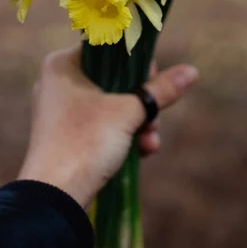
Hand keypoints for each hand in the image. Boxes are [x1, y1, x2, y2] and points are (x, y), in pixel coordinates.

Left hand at [18, 46, 197, 209]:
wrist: (55, 198)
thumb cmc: (86, 141)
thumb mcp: (128, 112)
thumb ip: (160, 90)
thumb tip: (191, 71)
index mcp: (62, 65)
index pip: (106, 49)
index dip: (135, 62)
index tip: (154, 78)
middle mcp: (59, 83)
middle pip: (113, 80)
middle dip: (142, 102)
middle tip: (155, 115)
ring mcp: (63, 112)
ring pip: (112, 106)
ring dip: (138, 122)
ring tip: (151, 140)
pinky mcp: (69, 137)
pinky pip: (102, 126)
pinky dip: (124, 135)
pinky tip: (144, 150)